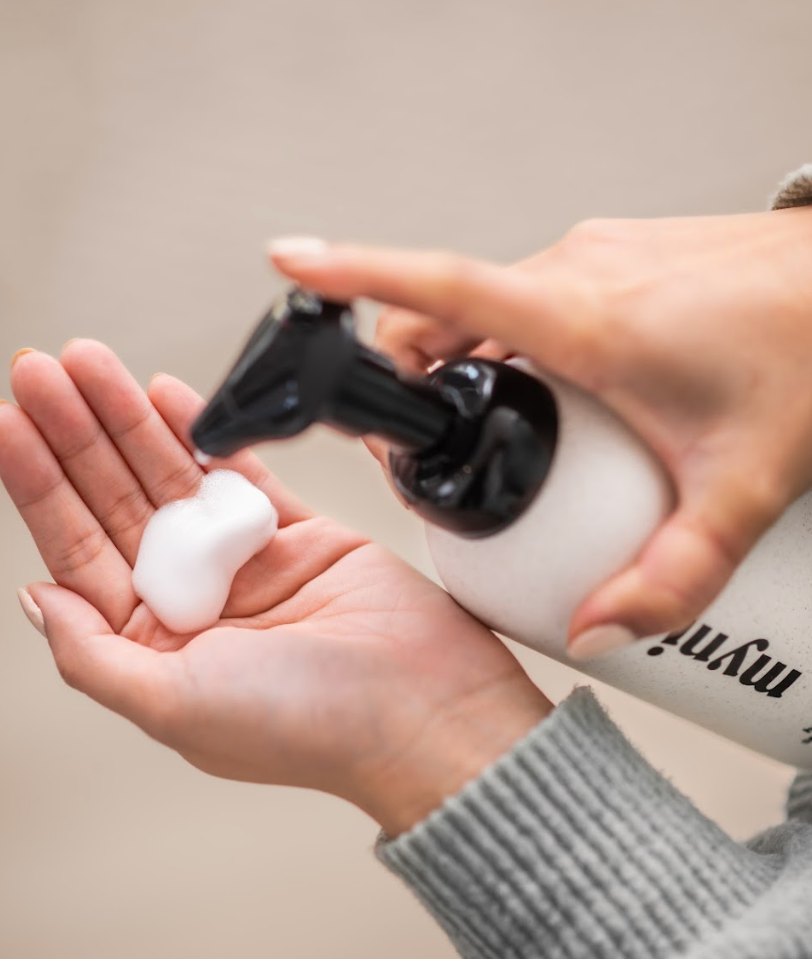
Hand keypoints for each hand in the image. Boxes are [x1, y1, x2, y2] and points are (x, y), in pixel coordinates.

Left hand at [0, 343, 551, 833]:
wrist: (424, 709)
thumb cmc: (310, 727)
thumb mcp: (175, 703)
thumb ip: (93, 655)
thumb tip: (35, 600)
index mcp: (156, 647)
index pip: (79, 551)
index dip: (42, 485)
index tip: (12, 424)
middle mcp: (195, 602)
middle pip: (119, 500)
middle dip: (79, 434)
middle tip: (42, 372)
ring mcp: (245, 564)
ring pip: (174, 476)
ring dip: (132, 418)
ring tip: (92, 365)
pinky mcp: (297, 535)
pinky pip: (241, 472)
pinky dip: (206, 432)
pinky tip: (168, 394)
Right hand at [268, 209, 811, 649]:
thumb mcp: (741, 488)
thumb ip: (671, 577)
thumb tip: (598, 631)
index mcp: (579, 319)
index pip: (439, 288)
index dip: (352, 273)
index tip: (287, 262)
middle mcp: (574, 274)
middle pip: (447, 321)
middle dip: (418, 383)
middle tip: (442, 448)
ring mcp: (594, 258)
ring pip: (492, 313)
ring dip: (479, 369)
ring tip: (521, 431)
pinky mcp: (612, 258)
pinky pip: (535, 302)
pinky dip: (524, 349)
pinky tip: (574, 394)